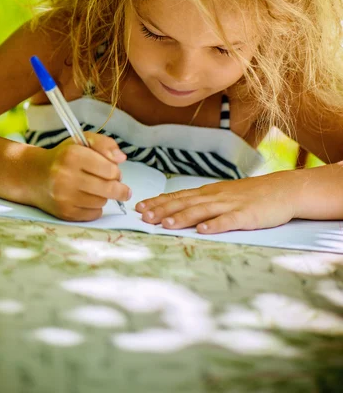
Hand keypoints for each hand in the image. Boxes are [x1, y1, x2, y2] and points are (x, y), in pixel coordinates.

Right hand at [35, 133, 130, 220]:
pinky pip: (93, 214)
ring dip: (104, 197)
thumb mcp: (82, 141)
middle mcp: (66, 176)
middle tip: (122, 189)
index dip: (116, 171)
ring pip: (102, 201)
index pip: (110, 169)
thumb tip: (122, 158)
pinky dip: (95, 208)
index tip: (114, 172)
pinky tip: (87, 199)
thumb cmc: (63, 157)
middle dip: (120, 189)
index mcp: (73, 155)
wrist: (33, 176)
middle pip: (109, 188)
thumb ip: (104, 144)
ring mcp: (64, 196)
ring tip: (95, 189)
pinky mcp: (64, 212)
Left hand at [135, 170, 300, 233]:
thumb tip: (179, 209)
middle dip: (162, 210)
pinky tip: (203, 230)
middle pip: (184, 203)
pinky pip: (228, 220)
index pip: (178, 196)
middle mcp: (215, 197)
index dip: (158, 202)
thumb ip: (203, 202)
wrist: (282, 190)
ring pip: (202, 211)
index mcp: (208, 193)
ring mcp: (230, 205)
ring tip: (165, 224)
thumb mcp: (223, 195)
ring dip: (182, 217)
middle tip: (143, 216)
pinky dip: (214, 225)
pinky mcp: (246, 215)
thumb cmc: (251, 195)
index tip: (139, 207)